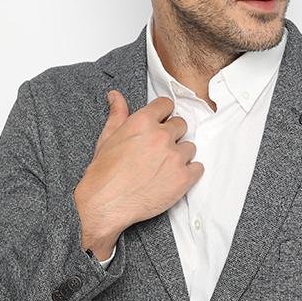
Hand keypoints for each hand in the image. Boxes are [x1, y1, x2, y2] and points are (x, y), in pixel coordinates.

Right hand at [73, 89, 204, 253]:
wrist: (105, 204)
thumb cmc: (103, 174)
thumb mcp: (107, 138)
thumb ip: (117, 114)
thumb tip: (116, 96)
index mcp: (143, 122)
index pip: (166, 104)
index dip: (163, 114)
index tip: (161, 123)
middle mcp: (161, 136)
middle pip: (181, 125)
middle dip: (172, 135)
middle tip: (159, 150)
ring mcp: (174, 157)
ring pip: (190, 147)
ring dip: (181, 155)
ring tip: (164, 167)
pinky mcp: (183, 178)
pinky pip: (198, 168)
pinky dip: (190, 173)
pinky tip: (174, 178)